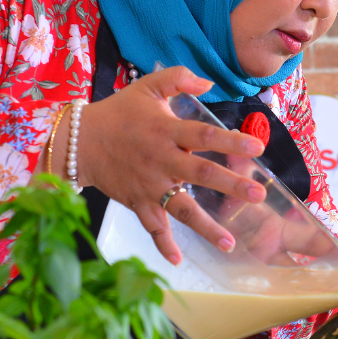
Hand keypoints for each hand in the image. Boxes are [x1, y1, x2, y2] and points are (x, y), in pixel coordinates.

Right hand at [73, 67, 265, 264]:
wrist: (80, 142)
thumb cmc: (119, 112)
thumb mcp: (147, 86)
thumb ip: (178, 78)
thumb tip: (209, 82)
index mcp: (166, 131)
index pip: (203, 136)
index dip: (230, 141)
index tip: (257, 148)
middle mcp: (161, 160)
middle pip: (200, 174)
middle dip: (231, 185)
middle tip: (258, 194)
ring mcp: (149, 185)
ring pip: (181, 208)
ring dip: (205, 227)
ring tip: (229, 242)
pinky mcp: (137, 202)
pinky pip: (152, 227)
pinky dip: (163, 245)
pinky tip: (179, 260)